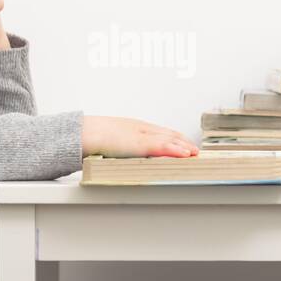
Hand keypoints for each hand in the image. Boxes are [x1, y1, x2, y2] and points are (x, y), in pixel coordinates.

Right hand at [82, 116, 199, 157]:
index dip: (176, 137)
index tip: (185, 143)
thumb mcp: (113, 139)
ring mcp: (142, 135)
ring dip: (184, 146)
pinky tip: (185, 154)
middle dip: (184, 142)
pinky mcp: (140, 144)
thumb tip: (125, 154)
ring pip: (169, 139)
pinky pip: (163, 147)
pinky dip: (176, 150)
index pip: (161, 131)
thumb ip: (123, 144)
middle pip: (169, 133)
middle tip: (196, 150)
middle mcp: (141, 128)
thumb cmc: (94, 138)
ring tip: (195, 153)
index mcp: (135, 126)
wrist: (85, 134)